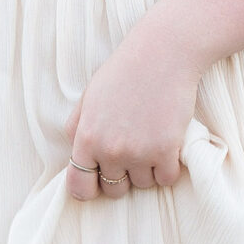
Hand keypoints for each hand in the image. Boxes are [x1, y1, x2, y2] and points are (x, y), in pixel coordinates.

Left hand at [64, 25, 206, 201]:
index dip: (89, 188)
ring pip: (143, 184)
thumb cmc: (125, 71)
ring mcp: (139, 153)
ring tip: (151, 138)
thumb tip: (74, 155)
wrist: (163, 53)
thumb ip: (77, 128)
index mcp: (86, 138)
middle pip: (114, 190)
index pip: (78, 187)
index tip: (99, 181)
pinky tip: (168, 145)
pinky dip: (169, 167)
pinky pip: (167, 179)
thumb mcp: (89, 97)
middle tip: (132, 151)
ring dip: (148, 169)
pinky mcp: (166, 151)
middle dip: (122, 176)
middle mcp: (110, 150)